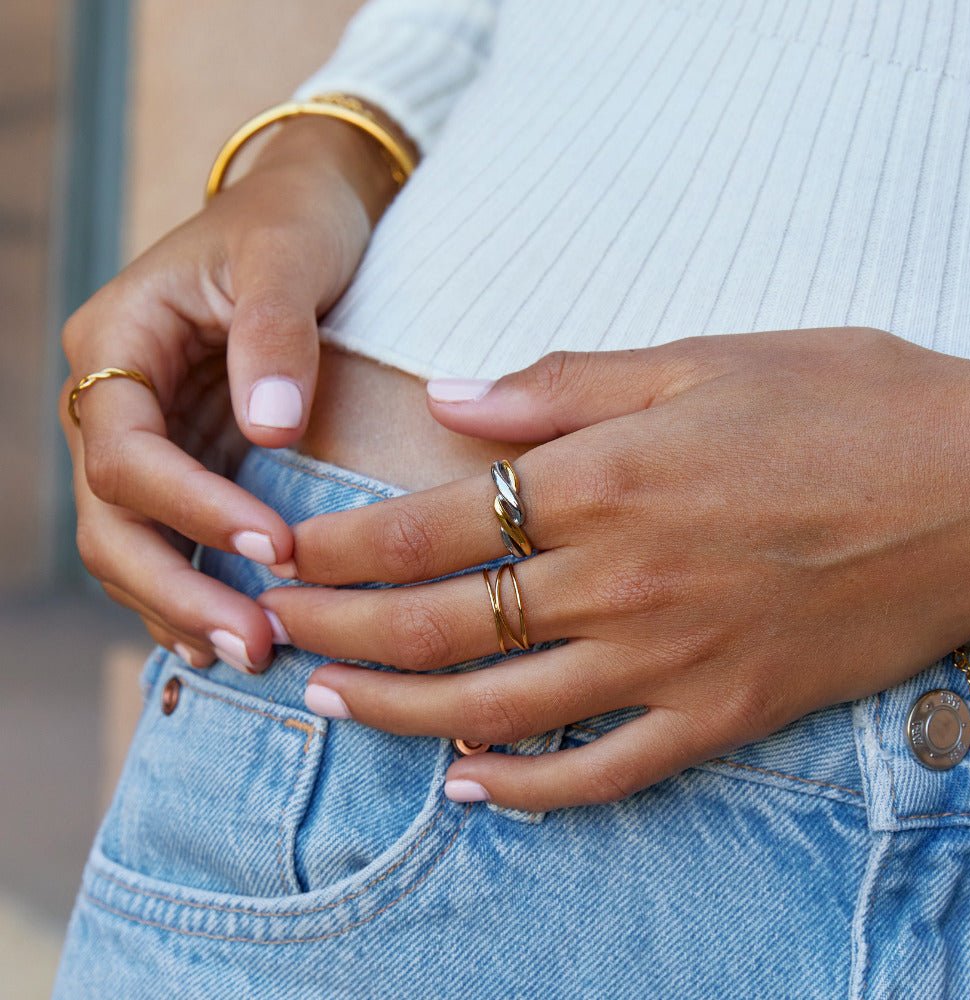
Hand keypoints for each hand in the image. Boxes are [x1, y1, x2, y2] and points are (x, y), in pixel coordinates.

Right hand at [59, 117, 394, 671]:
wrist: (305, 211)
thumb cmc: (294, 222)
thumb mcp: (286, 257)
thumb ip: (275, 336)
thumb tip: (271, 427)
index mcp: (119, 342)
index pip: (126, 451)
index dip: (192, 508)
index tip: (275, 547)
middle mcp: (115, 397)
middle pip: (110, 516)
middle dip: (175, 585)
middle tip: (253, 644)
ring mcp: (146, 434)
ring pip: (129, 540)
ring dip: (180, 604)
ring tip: (249, 654)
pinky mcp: (186, 458)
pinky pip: (166, 536)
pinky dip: (190, 587)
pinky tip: (228, 632)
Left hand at [259, 327, 969, 809]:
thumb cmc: (847, 402)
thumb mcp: (702, 360)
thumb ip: (564, 386)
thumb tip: (452, 399)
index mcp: (608, 479)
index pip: (430, 527)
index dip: (341, 544)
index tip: (286, 550)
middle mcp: (622, 579)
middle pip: (441, 623)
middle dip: (339, 627)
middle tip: (271, 631)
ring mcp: (671, 659)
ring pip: (499, 708)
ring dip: (400, 710)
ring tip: (330, 703)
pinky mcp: (723, 714)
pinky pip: (606, 772)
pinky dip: (530, 789)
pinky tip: (469, 787)